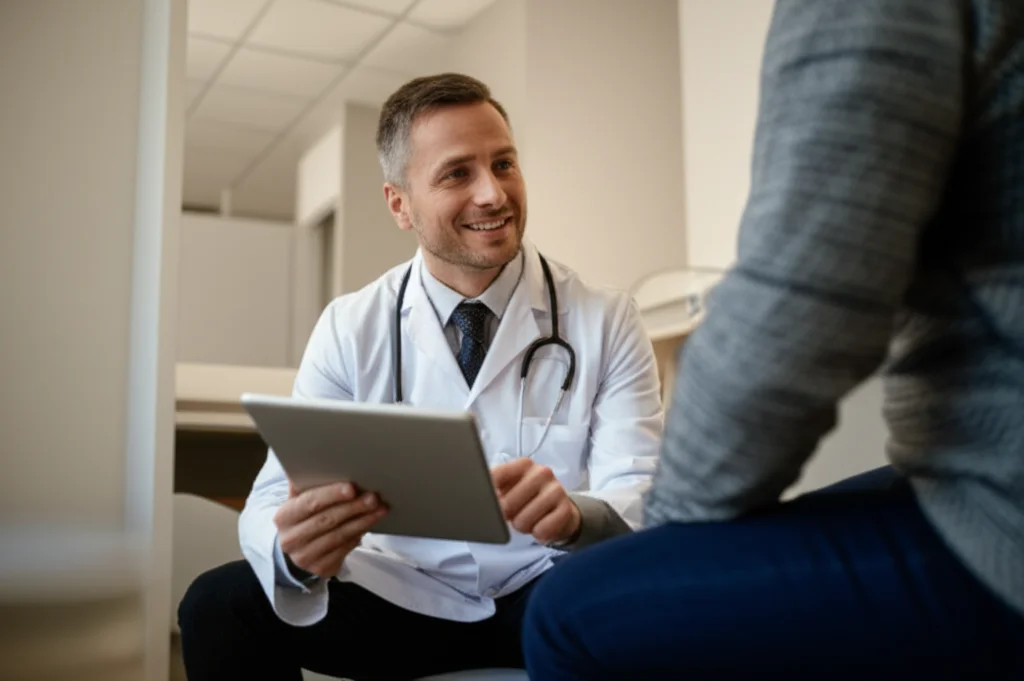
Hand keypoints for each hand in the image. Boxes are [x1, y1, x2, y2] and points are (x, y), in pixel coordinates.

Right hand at [273, 481, 387, 578]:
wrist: (297, 550)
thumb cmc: (303, 518)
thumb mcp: (298, 501)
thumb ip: (305, 484)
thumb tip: (314, 458)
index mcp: (284, 517)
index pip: (309, 503)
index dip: (331, 495)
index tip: (352, 488)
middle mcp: (291, 539)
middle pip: (327, 520)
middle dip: (353, 507)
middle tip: (373, 497)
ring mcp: (305, 557)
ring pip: (339, 536)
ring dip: (362, 521)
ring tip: (380, 509)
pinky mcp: (321, 568)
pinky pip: (345, 549)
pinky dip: (359, 535)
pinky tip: (369, 524)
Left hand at [491, 458, 581, 544]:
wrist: (558, 511)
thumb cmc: (527, 499)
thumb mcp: (509, 488)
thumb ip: (493, 487)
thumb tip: (477, 497)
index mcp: (523, 464)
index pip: (494, 478)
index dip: (488, 497)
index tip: (491, 504)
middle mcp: (541, 472)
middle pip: (507, 504)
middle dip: (508, 516)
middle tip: (516, 513)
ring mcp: (556, 489)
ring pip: (524, 520)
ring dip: (523, 526)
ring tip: (530, 519)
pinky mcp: (566, 509)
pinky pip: (541, 530)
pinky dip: (538, 534)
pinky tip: (542, 525)